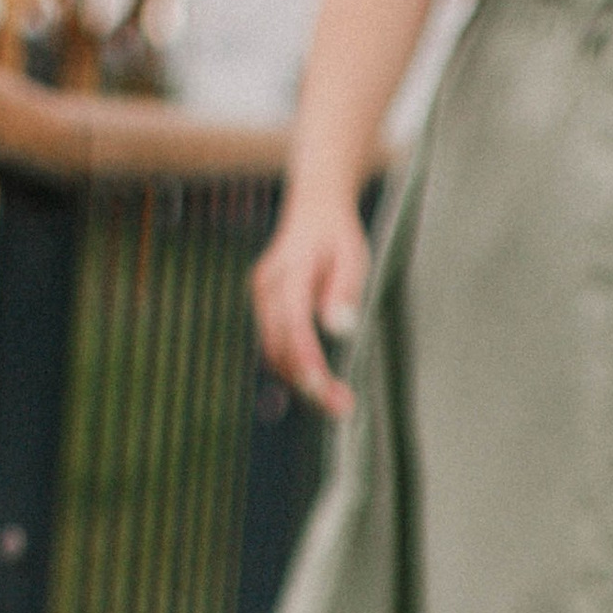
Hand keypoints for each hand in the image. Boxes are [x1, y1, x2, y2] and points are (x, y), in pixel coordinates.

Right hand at [251, 194, 369, 417]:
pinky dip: (294, 367)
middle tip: (341, 406)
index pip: (293, 326)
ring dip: (301, 380)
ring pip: (273, 351)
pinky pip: (274, 344)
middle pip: (279, 346)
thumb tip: (339, 329)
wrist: (314, 206)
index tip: (323, 388)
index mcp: (289, 271)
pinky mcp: (264, 307)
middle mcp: (266, 287)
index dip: (307, 361)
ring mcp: (261, 297)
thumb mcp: (352, 255)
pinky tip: (319, 382)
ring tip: (336, 400)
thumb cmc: (337, 232)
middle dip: (307, 382)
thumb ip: (344, 292)